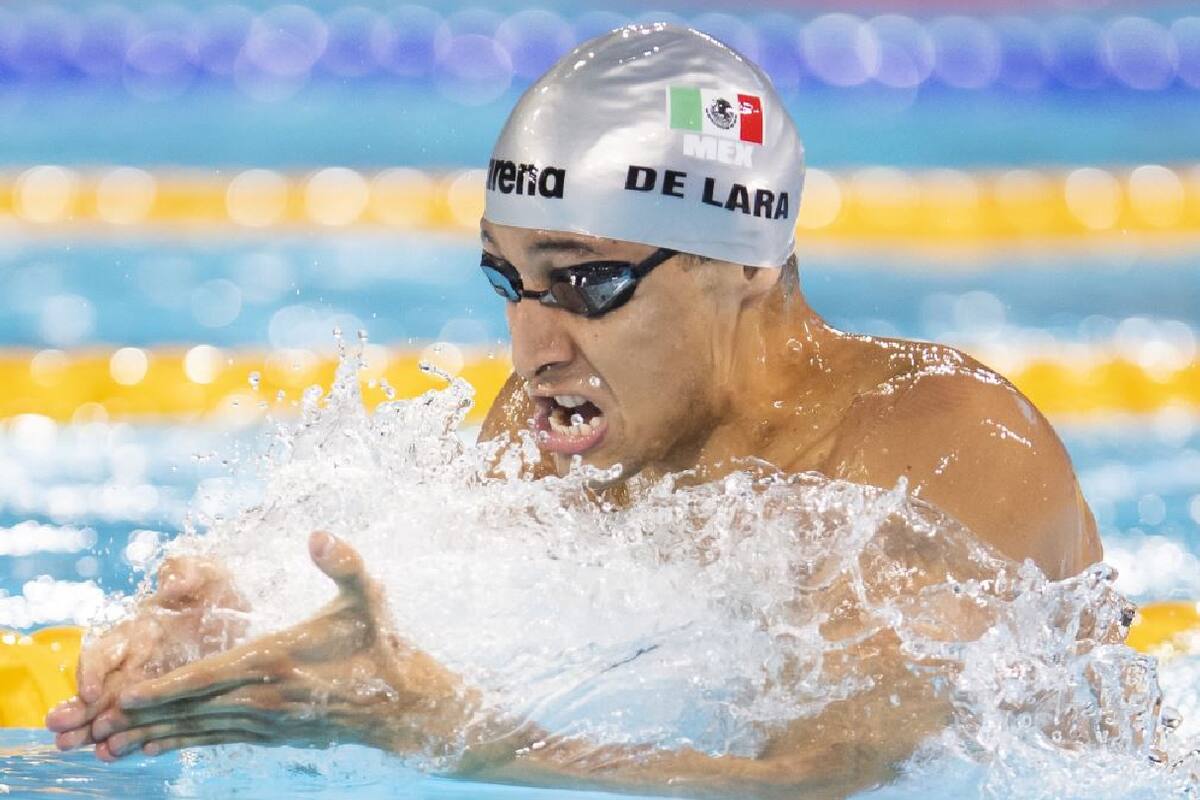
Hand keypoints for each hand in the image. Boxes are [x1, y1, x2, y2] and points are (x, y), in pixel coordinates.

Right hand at [45, 554, 247, 755]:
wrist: (251, 613)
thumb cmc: (222, 589)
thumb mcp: (208, 572)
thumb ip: (184, 571)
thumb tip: (169, 583)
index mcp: (139, 629)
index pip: (105, 650)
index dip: (92, 671)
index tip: (89, 692)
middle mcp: (138, 658)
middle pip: (102, 687)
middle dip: (80, 711)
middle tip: (62, 735)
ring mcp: (152, 682)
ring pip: (116, 708)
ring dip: (95, 728)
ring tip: (77, 748)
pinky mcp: (173, 698)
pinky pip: (147, 720)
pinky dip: (129, 736)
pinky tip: (113, 753)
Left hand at [90, 531, 471, 760]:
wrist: (406, 702)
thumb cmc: (381, 643)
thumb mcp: (369, 596)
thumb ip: (344, 563)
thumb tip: (318, 534)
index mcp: (281, 660)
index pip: (212, 675)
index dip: (167, 687)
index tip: (126, 695)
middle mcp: (269, 698)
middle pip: (192, 709)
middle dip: (140, 718)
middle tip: (90, 729)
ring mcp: (269, 722)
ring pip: (198, 729)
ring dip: (151, 736)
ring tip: (105, 745)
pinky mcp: (273, 735)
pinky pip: (216, 740)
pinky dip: (180, 743)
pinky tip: (152, 747)